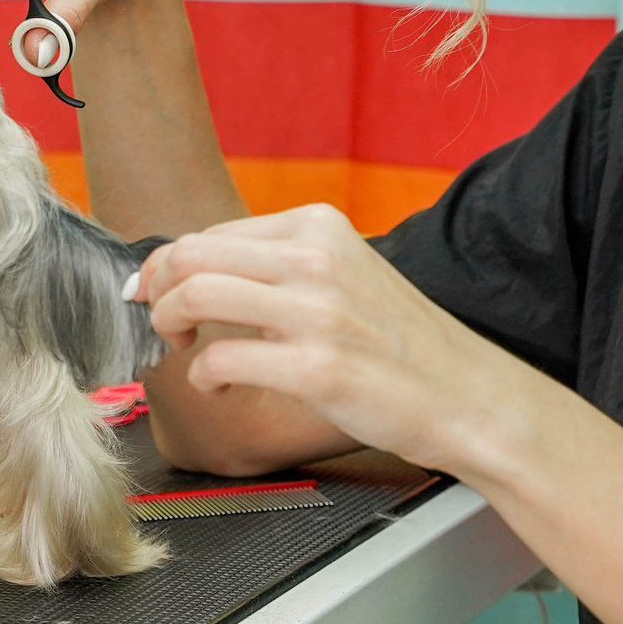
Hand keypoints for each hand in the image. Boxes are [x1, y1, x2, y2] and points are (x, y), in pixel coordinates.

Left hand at [137, 204, 530, 473]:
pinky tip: (218, 386)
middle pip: (191, 254)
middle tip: (159, 320)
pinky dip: (202, 375)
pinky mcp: (316, 367)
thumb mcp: (346, 276)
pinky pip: (220, 359)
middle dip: (156, 288)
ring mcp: (316, 312)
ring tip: (181, 348)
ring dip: (169, 324)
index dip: (169, 264)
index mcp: (319, 228)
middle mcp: (316, 259)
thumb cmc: (400, 344)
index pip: (212, 233)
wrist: (467, 396)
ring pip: (196, 294)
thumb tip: (198, 272)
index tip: (154, 290)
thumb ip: (282, 266)